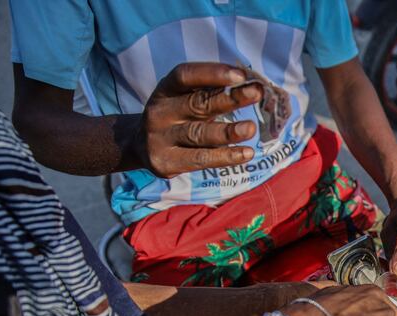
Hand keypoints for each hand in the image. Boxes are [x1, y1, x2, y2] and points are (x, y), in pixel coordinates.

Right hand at [136, 63, 262, 177]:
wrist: (140, 147)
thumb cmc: (177, 117)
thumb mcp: (185, 99)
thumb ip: (211, 92)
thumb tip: (252, 84)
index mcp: (166, 89)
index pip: (186, 76)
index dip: (212, 73)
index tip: (241, 75)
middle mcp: (161, 111)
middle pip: (197, 104)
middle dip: (229, 98)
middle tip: (256, 94)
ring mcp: (161, 138)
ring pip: (199, 134)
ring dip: (228, 131)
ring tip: (251, 128)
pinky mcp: (166, 162)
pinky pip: (200, 158)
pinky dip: (225, 156)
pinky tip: (246, 153)